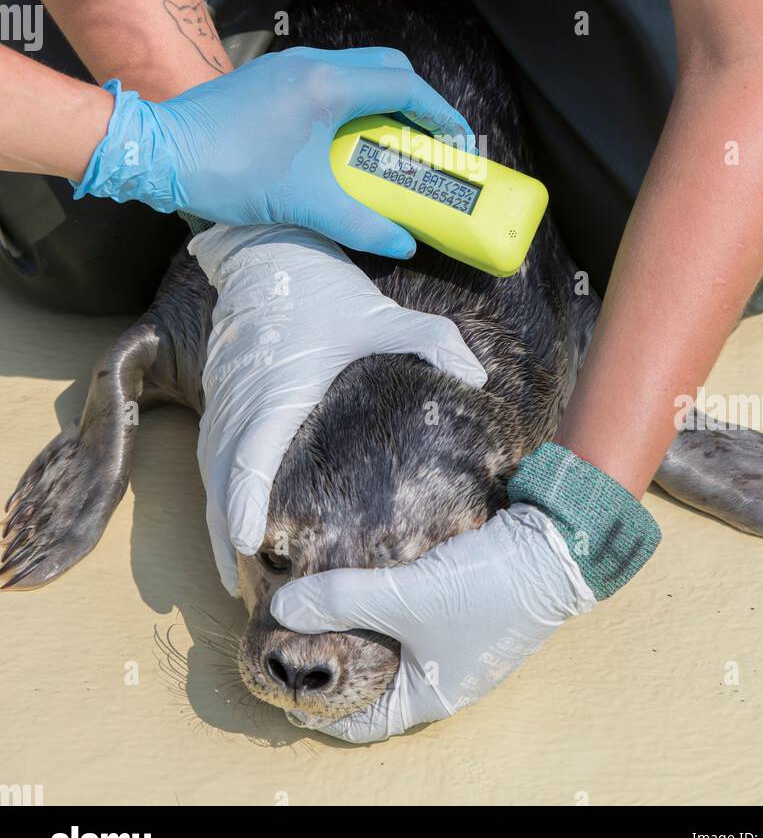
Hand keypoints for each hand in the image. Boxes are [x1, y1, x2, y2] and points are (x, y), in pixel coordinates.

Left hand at [71, 46, 473, 254]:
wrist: (159, 153)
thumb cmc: (230, 172)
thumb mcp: (304, 204)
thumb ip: (362, 224)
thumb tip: (403, 244)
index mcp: (329, 85)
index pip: (407, 86)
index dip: (442, 115)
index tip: (460, 144)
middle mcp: (313, 63)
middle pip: (388, 67)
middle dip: (418, 102)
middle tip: (431, 141)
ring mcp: (288, 65)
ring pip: (355, 69)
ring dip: (382, 101)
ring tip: (391, 145)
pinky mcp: (267, 77)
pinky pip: (327, 79)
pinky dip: (350, 102)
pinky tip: (343, 141)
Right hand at [188, 222, 487, 595]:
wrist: (263, 250)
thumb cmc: (320, 286)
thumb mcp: (380, 313)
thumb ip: (432, 341)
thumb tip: (478, 379)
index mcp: (277, 389)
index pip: (249, 457)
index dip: (244, 505)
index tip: (249, 546)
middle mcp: (241, 400)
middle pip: (218, 480)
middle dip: (224, 536)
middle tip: (244, 587)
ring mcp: (223, 396)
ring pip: (208, 469)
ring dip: (217, 517)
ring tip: (234, 569)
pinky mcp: (219, 393)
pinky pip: (210, 452)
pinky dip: (216, 489)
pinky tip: (231, 517)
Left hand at [270, 503, 597, 742]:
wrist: (554, 547)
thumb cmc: (485, 589)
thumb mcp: (404, 596)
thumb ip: (341, 599)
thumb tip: (282, 607)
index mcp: (430, 696)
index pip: (361, 722)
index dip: (319, 708)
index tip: (283, 681)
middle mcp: (444, 676)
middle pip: (374, 679)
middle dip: (335, 657)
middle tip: (294, 632)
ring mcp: (456, 640)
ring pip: (393, 642)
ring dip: (361, 625)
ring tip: (321, 599)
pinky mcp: (465, 605)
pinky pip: (413, 613)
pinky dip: (386, 601)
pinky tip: (366, 573)